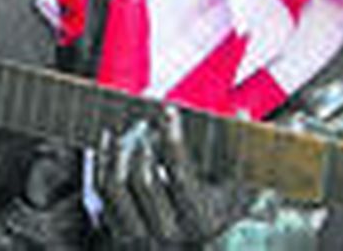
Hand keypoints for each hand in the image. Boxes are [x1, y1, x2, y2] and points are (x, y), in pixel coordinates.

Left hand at [95, 105, 246, 243]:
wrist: (198, 231)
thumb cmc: (222, 195)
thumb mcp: (240, 178)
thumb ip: (242, 149)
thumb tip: (242, 114)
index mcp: (200, 218)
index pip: (179, 175)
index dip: (172, 139)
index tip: (169, 110)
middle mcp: (168, 231)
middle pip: (143, 178)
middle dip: (142, 140)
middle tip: (146, 117)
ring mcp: (138, 233)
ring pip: (115, 185)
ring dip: (118, 149)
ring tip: (125, 126)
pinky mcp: (116, 226)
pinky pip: (100, 189)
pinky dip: (101, 159)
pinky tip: (108, 136)